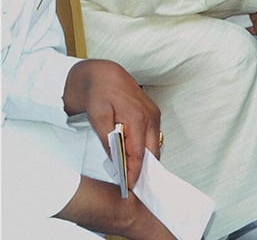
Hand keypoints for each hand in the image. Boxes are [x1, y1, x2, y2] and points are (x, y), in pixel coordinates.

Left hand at [63, 60, 160, 188]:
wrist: (105, 75)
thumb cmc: (99, 95)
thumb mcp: (97, 119)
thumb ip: (109, 141)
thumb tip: (117, 161)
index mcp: (136, 118)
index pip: (138, 152)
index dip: (134, 171)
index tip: (130, 186)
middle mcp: (150, 117)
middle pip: (152, 150)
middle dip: (145, 169)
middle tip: (134, 184)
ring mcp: (154, 114)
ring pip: (155, 144)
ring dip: (146, 159)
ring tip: (134, 173)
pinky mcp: (154, 113)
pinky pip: (154, 136)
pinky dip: (147, 148)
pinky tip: (136, 156)